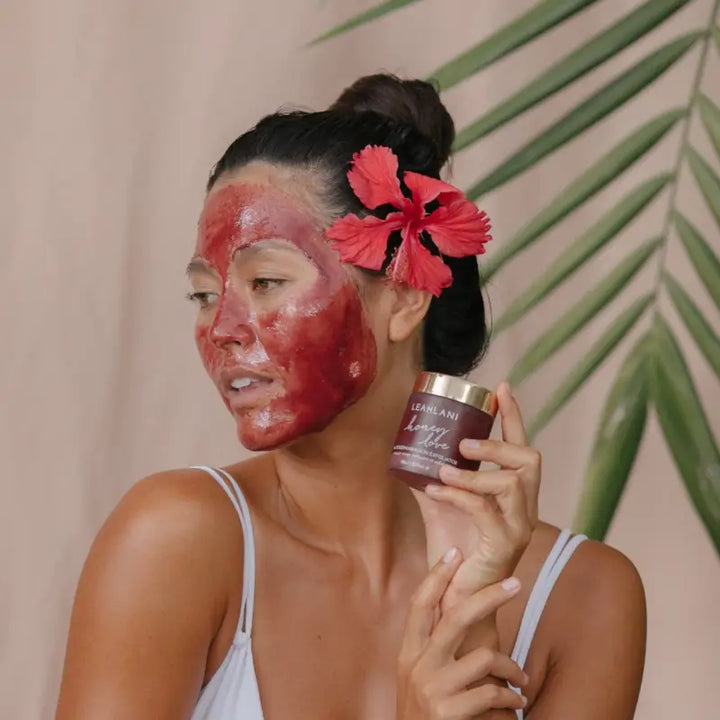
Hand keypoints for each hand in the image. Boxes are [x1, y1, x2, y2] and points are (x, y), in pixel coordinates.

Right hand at [397, 548, 527, 719]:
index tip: (454, 552)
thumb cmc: (426, 716)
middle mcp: (416, 666)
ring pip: (484, 657)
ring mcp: (431, 689)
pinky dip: (509, 700)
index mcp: (408, 653)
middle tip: (515, 583)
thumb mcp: (420, 679)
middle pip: (455, 617)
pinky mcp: (448, 713)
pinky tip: (514, 707)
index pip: (419, 604)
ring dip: (511, 669)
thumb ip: (435, 650)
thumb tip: (462, 613)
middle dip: (488, 596)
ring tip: (521, 682)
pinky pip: (492, 693)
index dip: (436, 577)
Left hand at [412, 382, 539, 608]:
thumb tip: (407, 453)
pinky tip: (437, 490)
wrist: (454, 597)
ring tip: (444, 468)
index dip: (513, 416)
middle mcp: (524, 509)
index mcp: (514, 496)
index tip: (500, 387)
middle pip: (530, 460)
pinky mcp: (503, 545)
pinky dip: (459, 495)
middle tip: (464, 443)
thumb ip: (431, 479)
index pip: (522, 447)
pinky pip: (486, 510)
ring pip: (514, 483)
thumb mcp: (440, 506)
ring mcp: (518, 528)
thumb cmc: (453, 550)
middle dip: (498, 443)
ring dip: (476, 472)